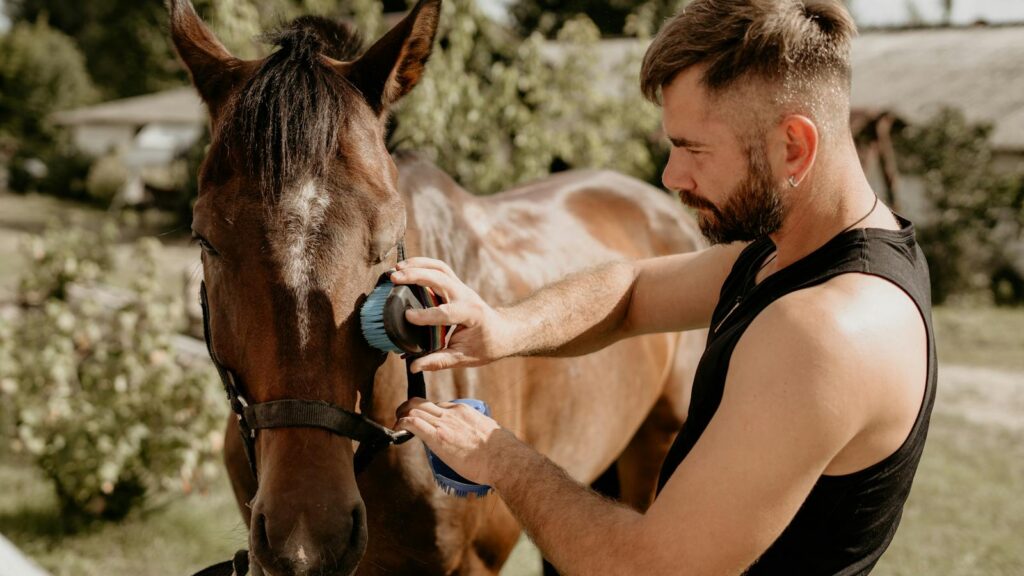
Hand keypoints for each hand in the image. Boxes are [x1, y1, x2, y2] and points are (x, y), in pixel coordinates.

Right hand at [390, 257, 511, 372]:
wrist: (503, 331)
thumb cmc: (486, 346)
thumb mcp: (464, 358)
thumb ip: (439, 361)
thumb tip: (414, 367)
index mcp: (472, 315)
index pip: (447, 312)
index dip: (426, 315)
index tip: (407, 316)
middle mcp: (467, 296)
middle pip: (441, 279)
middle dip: (417, 276)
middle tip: (395, 278)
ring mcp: (461, 287)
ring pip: (440, 268)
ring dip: (418, 264)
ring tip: (397, 268)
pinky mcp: (456, 284)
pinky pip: (439, 269)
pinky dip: (422, 264)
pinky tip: (406, 267)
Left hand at [395, 397, 512, 485]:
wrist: (502, 458)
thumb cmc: (501, 450)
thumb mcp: (489, 431)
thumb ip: (480, 430)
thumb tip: (482, 438)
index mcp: (464, 411)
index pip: (439, 406)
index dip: (427, 412)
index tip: (424, 420)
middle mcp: (452, 414)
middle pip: (423, 403)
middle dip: (408, 408)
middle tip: (402, 417)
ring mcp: (444, 424)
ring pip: (414, 410)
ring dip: (402, 415)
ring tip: (397, 424)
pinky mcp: (438, 437)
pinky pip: (413, 423)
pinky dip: (401, 424)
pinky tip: (397, 429)